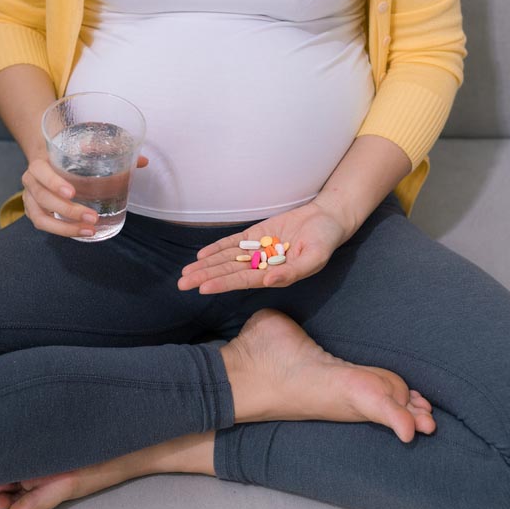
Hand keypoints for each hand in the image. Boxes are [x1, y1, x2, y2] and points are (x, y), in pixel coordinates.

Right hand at [22, 155, 147, 236]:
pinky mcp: (36, 210)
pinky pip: (44, 225)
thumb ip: (111, 150)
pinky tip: (81, 232)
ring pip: (40, 217)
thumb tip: (142, 161)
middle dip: (68, 210)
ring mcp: (31, 198)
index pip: (40, 171)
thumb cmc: (69, 153)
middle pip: (43, 198)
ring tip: (89, 230)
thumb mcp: (85, 147)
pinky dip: (61, 230)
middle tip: (92, 217)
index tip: (73, 192)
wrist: (48, 155)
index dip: (53, 183)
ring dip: (64, 227)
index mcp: (40, 161)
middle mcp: (31, 181)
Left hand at [178, 200, 351, 293]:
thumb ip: (293, 272)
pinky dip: (217, 248)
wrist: (327, 219)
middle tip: (182, 284)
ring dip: (206, 266)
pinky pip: (233, 243)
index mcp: (275, 275)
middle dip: (206, 277)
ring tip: (185, 273)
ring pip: (227, 259)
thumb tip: (268, 281)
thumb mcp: (315, 257)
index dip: (223, 284)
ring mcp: (258, 250)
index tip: (203, 288)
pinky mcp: (256, 235)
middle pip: (229, 272)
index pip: (243, 281)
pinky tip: (201, 255)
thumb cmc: (324, 241)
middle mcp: (262, 265)